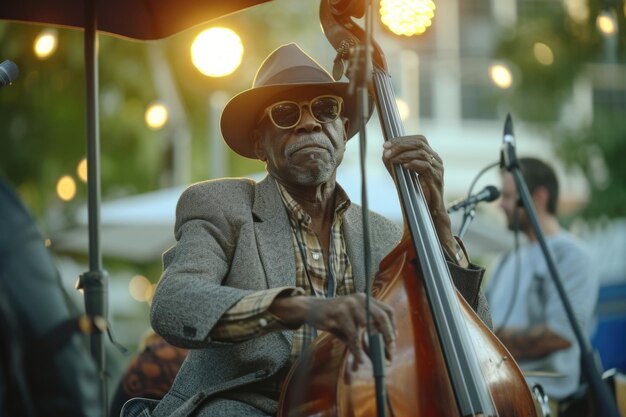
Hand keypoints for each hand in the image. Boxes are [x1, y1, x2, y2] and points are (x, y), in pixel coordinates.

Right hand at [270, 293, 395, 370]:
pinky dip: (357, 349)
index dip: (392, 327)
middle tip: (389, 353)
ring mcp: (349, 305)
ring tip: (375, 360)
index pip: (387, 311)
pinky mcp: (338, 313)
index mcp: (366, 299)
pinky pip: (352, 334)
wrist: (312, 309)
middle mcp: (360, 299)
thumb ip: (366, 338)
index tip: (392, 343)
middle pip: (381, 317)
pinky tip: (359, 359)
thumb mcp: (353, 325)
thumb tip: (381, 358)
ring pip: (367, 327)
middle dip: (388, 337)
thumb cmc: (336, 319)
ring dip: (373, 347)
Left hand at [382, 135, 451, 239]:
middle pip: (420, 143)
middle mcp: (436, 160)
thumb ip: (396, 164)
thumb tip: (384, 154)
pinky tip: (404, 167)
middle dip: (400, 145)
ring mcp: (438, 169)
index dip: (401, 139)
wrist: (428, 211)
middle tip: (386, 151)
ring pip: (422, 153)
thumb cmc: (417, 193)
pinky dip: (413, 165)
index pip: (418, 139)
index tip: (385, 145)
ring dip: (404, 155)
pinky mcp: (437, 179)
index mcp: (430, 156)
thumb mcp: (403, 175)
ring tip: (392, 159)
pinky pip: (426, 167)